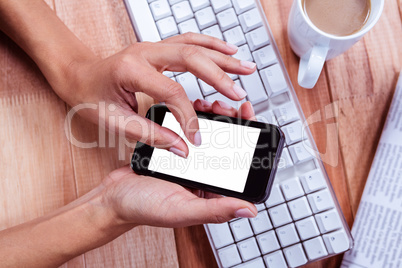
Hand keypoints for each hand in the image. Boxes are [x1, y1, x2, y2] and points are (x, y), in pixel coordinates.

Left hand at [56, 33, 255, 156]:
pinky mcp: (158, 49)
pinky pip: (190, 41)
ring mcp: (153, 47)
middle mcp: (145, 52)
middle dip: (220, 77)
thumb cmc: (89, 96)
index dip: (188, 117)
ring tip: (246, 68)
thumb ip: (149, 135)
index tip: (197, 138)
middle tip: (240, 94)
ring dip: (222, 57)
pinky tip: (227, 51)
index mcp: (132, 70)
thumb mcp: (114, 122)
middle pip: (192, 58)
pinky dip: (211, 45)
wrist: (77, 75)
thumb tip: (180, 147)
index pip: (172, 92)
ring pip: (195, 45)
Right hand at [100, 101, 257, 226]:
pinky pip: (190, 135)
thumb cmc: (143, 209)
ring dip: (215, 120)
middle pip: (228, 149)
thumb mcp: (181, 210)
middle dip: (233, 125)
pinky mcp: (175, 154)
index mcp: (211, 194)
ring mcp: (190, 165)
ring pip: (210, 139)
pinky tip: (195, 109)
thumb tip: (249, 209)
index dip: (249, 144)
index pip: (239, 168)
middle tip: (229, 108)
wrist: (112, 197)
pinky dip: (194, 120)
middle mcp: (203, 178)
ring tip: (212, 106)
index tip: (250, 120)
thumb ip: (215, 210)